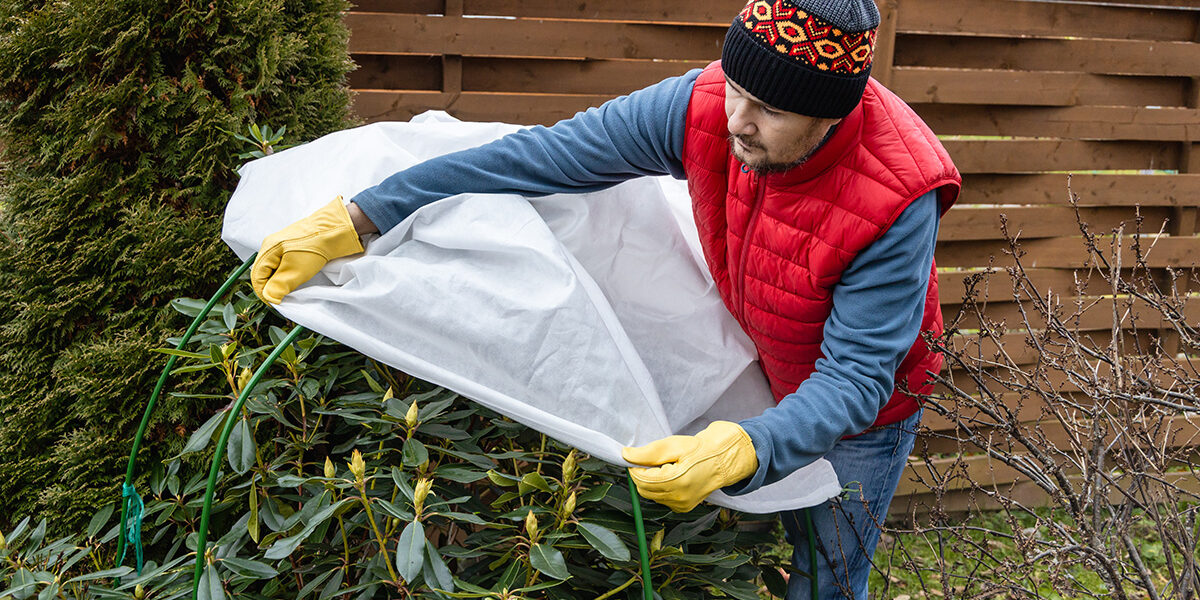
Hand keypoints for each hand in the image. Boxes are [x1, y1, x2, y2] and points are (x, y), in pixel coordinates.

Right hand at [251, 197, 364, 303]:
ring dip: (280, 279)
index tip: (275, 303)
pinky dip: (288, 272)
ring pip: (275, 267)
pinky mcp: (294, 245)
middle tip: (283, 297)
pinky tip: (296, 276)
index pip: (257, 276)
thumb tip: (269, 298)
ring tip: (290, 288)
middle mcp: (272, 245)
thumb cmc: (314, 249)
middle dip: (272, 286)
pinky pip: (284, 262)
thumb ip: (279, 286)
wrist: (335, 230)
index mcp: (268, 249)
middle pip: (265, 272)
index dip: (264, 292)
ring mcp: (283, 244)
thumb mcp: (295, 271)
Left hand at [622, 421, 756, 511]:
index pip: (642, 479)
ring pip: (651, 496)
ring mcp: (682, 505)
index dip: (635, 468)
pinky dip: (660, 489)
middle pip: (644, 490)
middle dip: (642, 475)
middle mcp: (679, 497)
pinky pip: (662, 500)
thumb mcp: (672, 445)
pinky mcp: (683, 508)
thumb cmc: (698, 450)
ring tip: (666, 468)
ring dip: (651, 482)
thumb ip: (648, 453)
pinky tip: (672, 478)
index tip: (637, 458)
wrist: (720, 461)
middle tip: (653, 462)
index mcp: (677, 481)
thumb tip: (626, 455)